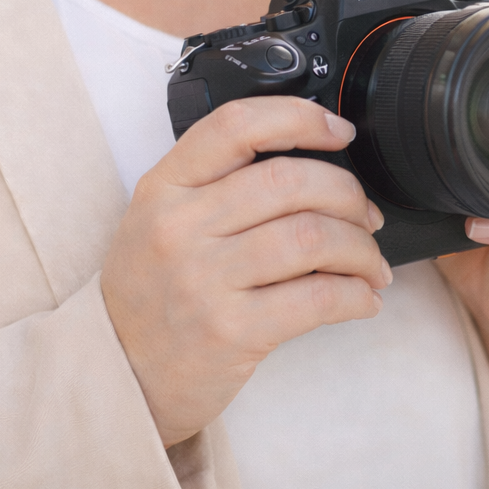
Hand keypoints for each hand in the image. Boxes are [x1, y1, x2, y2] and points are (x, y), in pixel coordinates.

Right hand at [100, 96, 389, 447]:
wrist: (120, 370)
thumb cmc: (150, 289)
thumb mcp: (158, 217)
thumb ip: (214, 183)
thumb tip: (310, 163)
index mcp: (165, 185)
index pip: (236, 125)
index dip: (299, 118)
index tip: (338, 131)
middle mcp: (181, 225)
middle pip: (288, 180)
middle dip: (346, 194)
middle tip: (365, 214)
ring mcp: (205, 279)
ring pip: (311, 237)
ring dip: (359, 248)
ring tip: (369, 263)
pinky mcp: (232, 331)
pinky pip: (316, 299)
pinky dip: (354, 295)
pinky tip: (362, 298)